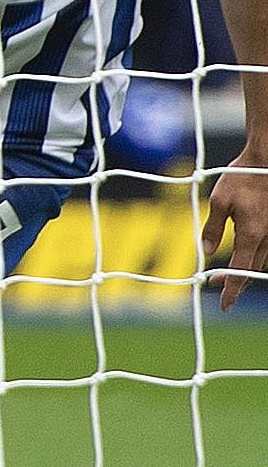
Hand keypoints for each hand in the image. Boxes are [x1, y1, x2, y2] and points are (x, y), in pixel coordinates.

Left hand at [203, 148, 267, 311]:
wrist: (267, 161)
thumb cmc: (242, 178)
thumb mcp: (219, 201)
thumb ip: (212, 228)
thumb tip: (205, 251)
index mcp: (252, 234)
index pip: (239, 271)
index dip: (231, 290)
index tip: (225, 305)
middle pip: (250, 270)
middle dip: (233, 281)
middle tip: (215, 286)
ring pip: (260, 261)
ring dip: (243, 269)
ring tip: (225, 275)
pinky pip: (266, 249)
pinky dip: (253, 257)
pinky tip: (243, 256)